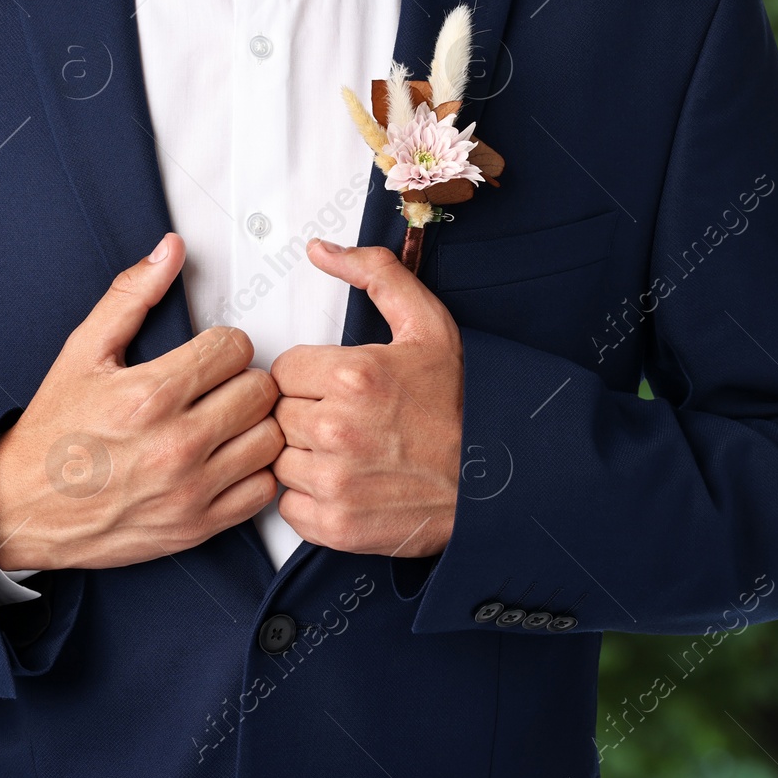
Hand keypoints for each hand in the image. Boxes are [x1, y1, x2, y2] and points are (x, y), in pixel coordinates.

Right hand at [0, 233, 281, 570]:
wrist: (23, 508)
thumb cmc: (53, 431)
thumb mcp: (82, 352)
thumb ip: (131, 296)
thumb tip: (169, 251)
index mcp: (150, 395)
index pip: (235, 347)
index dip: (224, 344)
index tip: (209, 355)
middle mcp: (176, 445)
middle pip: (261, 391)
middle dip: (242, 380)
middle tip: (219, 386)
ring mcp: (190, 490)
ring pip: (271, 441)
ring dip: (255, 426)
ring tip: (227, 421)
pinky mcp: (197, 526)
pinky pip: (262, 491)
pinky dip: (253, 473)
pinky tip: (227, 459)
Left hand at [269, 239, 462, 558]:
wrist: (499, 481)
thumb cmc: (463, 404)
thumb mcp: (427, 324)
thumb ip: (373, 274)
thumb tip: (321, 250)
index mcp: (353, 376)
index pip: (283, 371)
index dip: (309, 378)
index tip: (338, 387)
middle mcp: (338, 429)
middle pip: (278, 414)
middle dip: (306, 413)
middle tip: (347, 420)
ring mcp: (335, 482)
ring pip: (279, 460)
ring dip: (304, 457)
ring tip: (348, 452)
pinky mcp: (336, 526)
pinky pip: (288, 505)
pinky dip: (309, 499)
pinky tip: (346, 483)